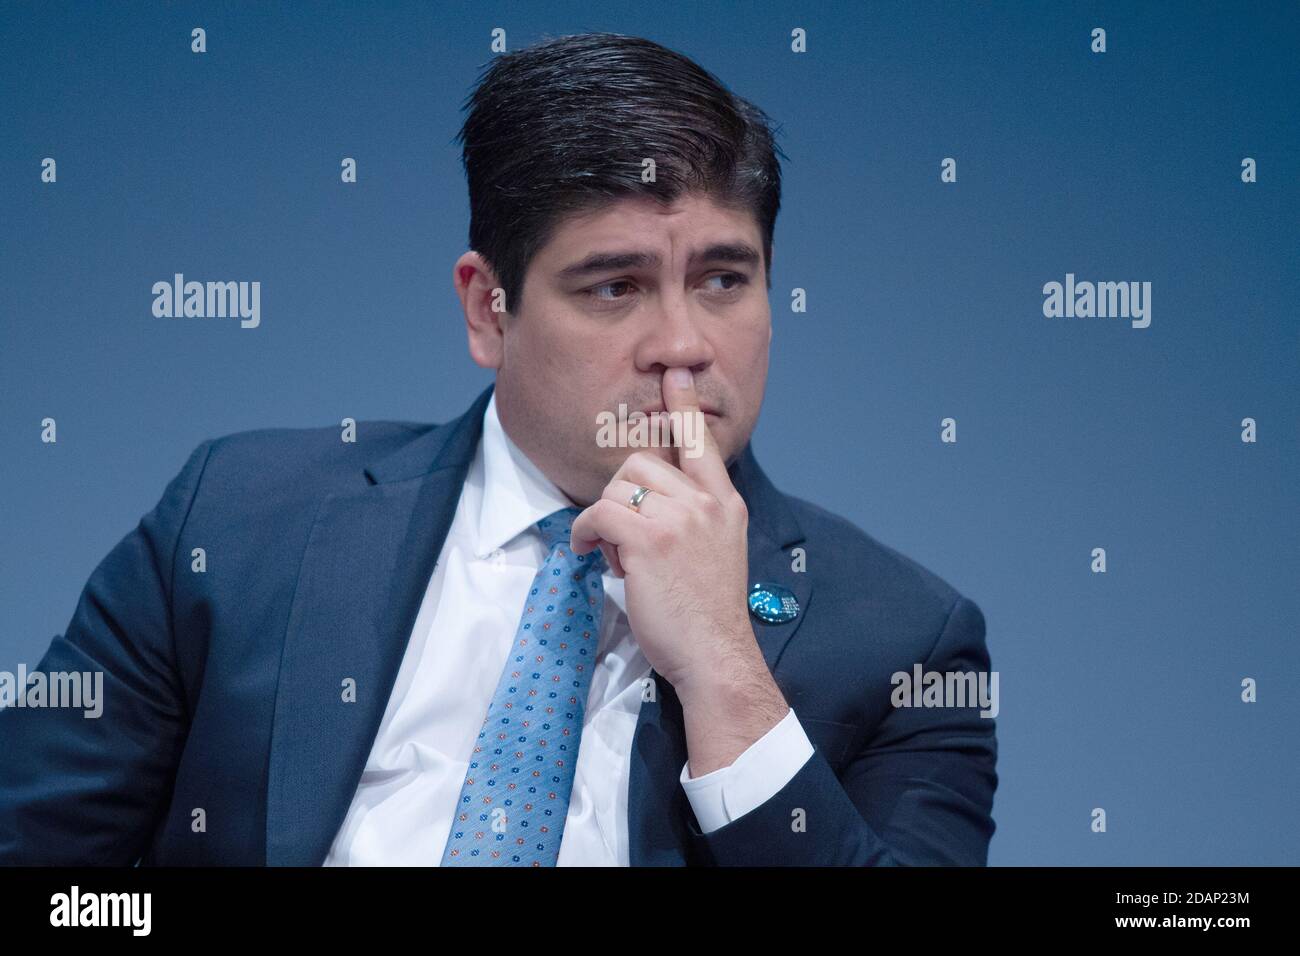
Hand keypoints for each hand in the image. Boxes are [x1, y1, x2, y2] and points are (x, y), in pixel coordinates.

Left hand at [570, 367, 753, 696]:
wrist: (715, 655)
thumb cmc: (706, 613)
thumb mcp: (717, 549)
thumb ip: (693, 516)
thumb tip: (649, 500)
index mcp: (725, 502)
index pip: (702, 441)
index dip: (684, 405)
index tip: (674, 374)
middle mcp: (706, 502)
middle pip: (642, 461)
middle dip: (621, 494)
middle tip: (628, 539)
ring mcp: (679, 518)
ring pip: (618, 486)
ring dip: (605, 517)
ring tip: (619, 554)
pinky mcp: (649, 540)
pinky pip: (599, 513)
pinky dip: (586, 532)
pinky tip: (593, 553)